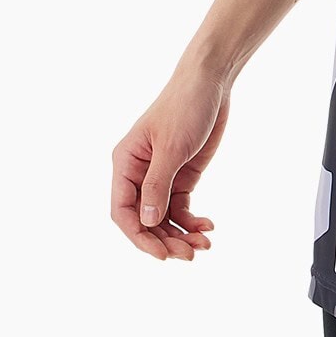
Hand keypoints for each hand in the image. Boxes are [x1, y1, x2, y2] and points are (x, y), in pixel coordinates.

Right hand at [111, 70, 228, 260]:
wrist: (212, 81)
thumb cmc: (185, 106)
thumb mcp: (172, 146)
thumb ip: (158, 185)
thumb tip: (148, 222)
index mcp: (126, 164)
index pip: (123, 212)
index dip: (139, 237)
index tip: (161, 255)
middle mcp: (139, 174)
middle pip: (145, 220)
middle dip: (164, 240)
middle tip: (189, 255)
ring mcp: (161, 175)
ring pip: (164, 218)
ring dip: (180, 235)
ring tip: (204, 245)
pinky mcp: (182, 175)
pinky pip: (181, 207)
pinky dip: (192, 221)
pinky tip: (208, 226)